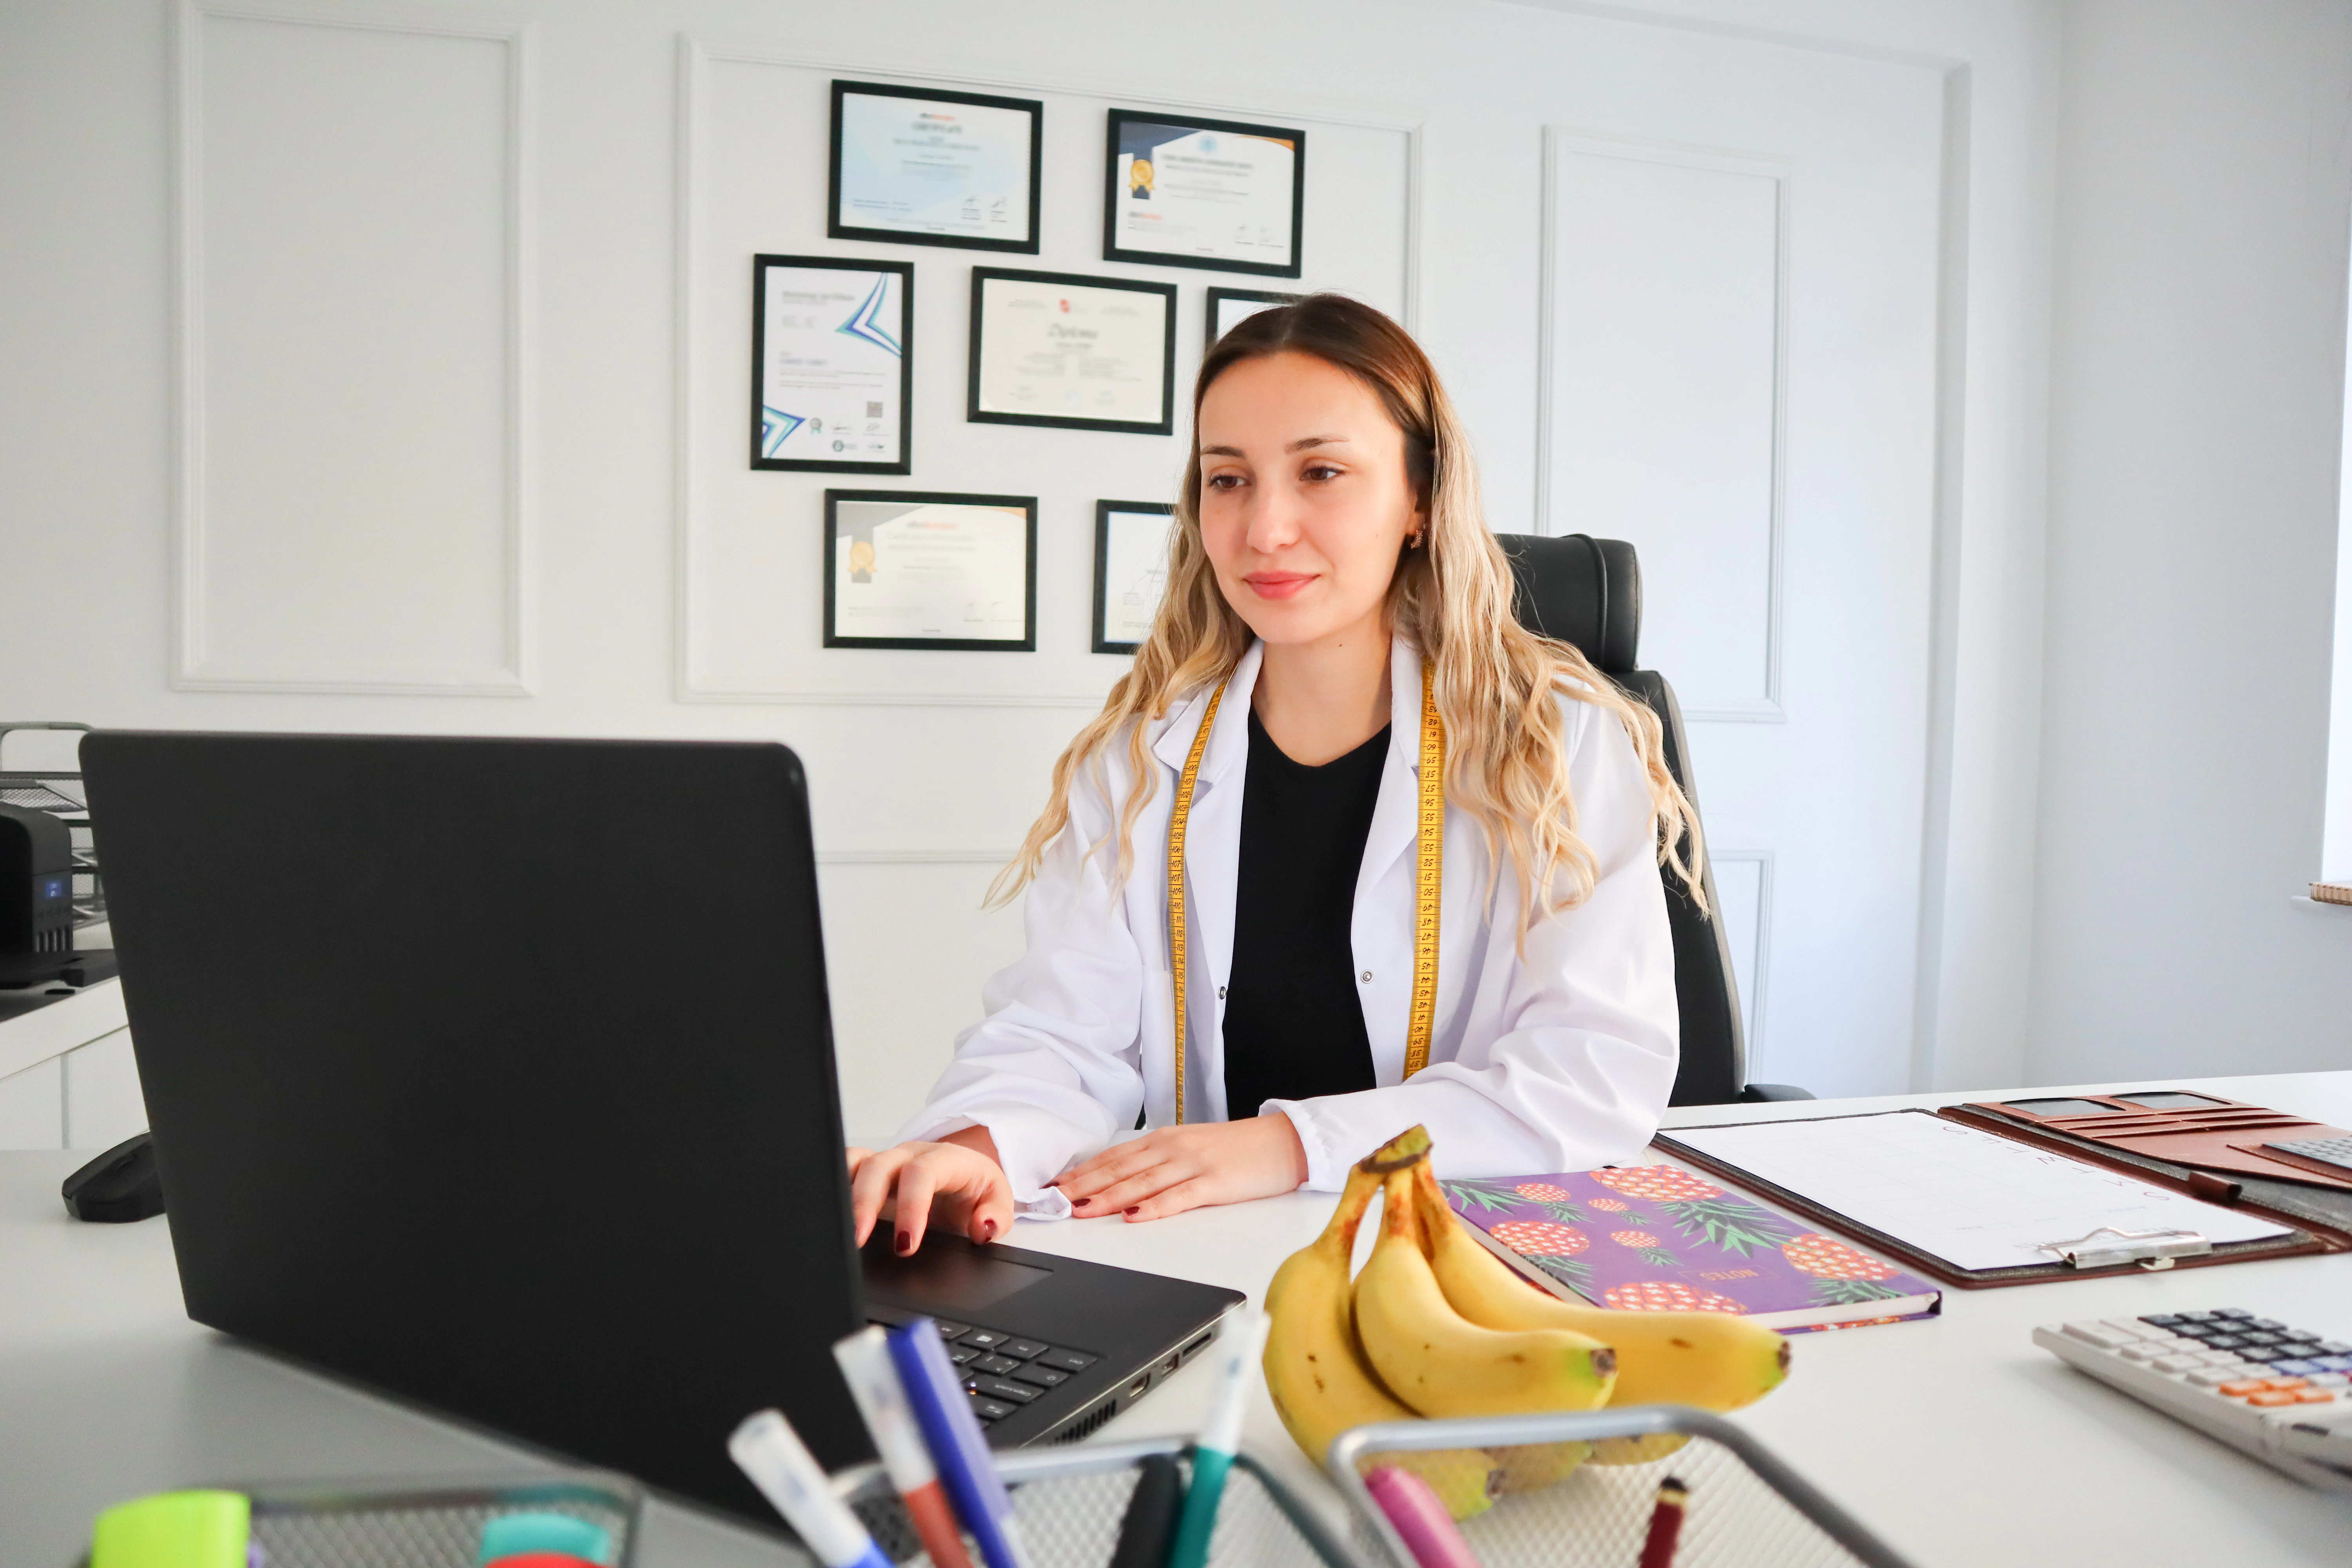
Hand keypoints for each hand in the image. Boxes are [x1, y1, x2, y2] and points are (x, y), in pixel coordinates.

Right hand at [846, 1125, 1014, 1255]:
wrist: (964, 1174)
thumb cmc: (976, 1188)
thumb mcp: (999, 1201)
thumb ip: (998, 1216)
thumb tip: (983, 1227)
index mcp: (945, 1159)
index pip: (922, 1173)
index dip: (911, 1206)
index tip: (906, 1244)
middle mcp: (911, 1155)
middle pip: (880, 1166)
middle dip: (865, 1203)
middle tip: (858, 1240)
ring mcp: (887, 1161)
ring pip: (856, 1163)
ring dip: (845, 1195)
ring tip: (840, 1231)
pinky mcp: (870, 1171)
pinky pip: (846, 1167)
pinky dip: (836, 1184)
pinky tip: (833, 1214)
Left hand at [1053, 1114, 1308, 1221]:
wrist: (1284, 1142)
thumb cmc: (1237, 1149)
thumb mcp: (1190, 1147)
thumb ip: (1157, 1161)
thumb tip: (1121, 1180)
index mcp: (1164, 1139)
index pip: (1113, 1156)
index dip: (1081, 1172)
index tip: (1055, 1186)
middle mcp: (1173, 1147)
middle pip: (1119, 1169)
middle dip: (1083, 1186)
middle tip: (1053, 1201)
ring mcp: (1193, 1164)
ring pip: (1142, 1182)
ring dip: (1108, 1197)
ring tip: (1080, 1210)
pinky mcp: (1216, 1183)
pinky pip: (1180, 1197)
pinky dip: (1155, 1207)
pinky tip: (1135, 1216)